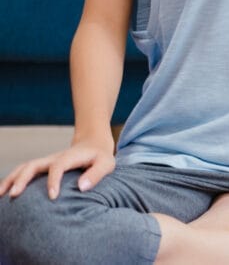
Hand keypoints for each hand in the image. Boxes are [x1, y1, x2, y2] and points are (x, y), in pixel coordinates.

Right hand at [0, 138, 114, 199]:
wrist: (93, 144)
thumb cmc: (100, 157)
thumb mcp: (107, 163)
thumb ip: (96, 174)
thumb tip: (82, 188)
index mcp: (70, 157)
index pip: (58, 166)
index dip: (54, 180)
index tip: (52, 196)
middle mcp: (54, 158)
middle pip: (33, 164)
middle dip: (22, 178)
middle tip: (14, 195)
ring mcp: (46, 162)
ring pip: (24, 167)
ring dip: (11, 179)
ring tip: (0, 195)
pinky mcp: (42, 167)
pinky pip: (24, 172)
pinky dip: (12, 180)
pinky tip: (4, 193)